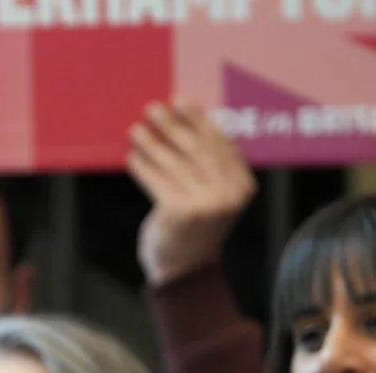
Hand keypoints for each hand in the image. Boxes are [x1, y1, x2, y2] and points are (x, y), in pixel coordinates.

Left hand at [126, 97, 255, 285]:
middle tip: (153, 108)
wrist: (185, 270)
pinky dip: (143, 168)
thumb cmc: (195, 227)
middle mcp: (229, 193)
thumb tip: (187, 121)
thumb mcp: (213, 196)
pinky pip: (158, 182)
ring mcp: (206, 203)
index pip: (219, 143)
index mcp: (243, 185)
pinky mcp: (181, 212)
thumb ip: (211, 167)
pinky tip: (132, 157)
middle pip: (196, 149)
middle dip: (173, 125)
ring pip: (174, 164)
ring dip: (152, 144)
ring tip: (135, 130)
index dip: (198, 119)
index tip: (180, 99)